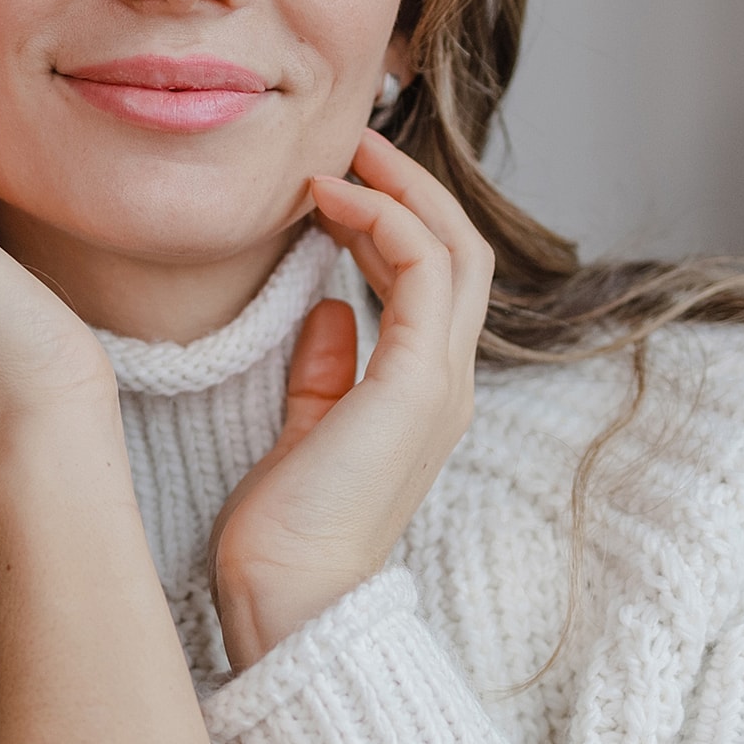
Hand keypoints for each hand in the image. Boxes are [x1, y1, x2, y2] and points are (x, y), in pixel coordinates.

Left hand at [209, 128, 493, 670]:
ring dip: (400, 191)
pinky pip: (426, 272)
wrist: (288, 601)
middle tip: (352, 143)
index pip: (434, 279)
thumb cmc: (283, 535)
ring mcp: (439, 384)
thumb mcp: (305, 432)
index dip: (394, 218)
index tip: (336, 182)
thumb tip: (332, 312)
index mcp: (421, 394)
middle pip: (460, 250)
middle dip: (409, 187)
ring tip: (343, 157)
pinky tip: (332, 203)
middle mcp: (445, 383)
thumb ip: (326, 373)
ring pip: (454, 249)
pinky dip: (385, 221)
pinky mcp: (416, 385)